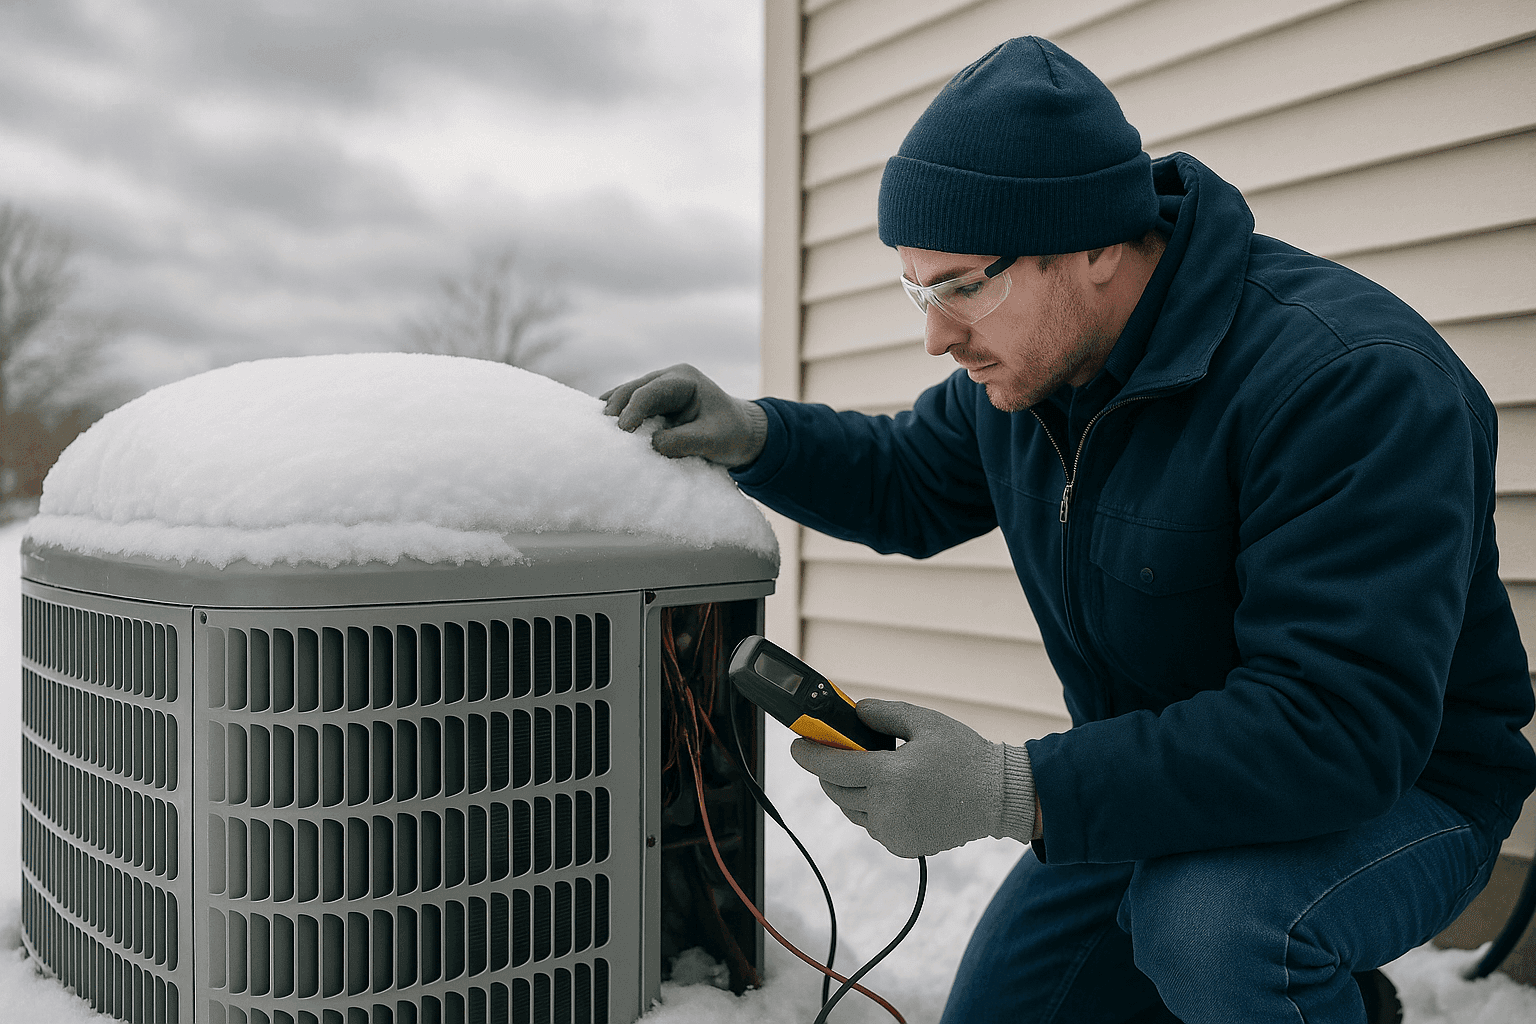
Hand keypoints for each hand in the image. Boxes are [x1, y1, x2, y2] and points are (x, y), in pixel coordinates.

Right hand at [600, 363, 767, 467]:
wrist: (741, 434)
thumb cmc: (731, 434)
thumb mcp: (712, 440)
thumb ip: (683, 441)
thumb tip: (652, 445)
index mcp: (684, 379)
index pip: (651, 391)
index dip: (633, 409)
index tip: (622, 430)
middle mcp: (668, 378)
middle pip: (632, 389)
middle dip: (615, 408)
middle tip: (602, 431)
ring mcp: (658, 389)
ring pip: (626, 396)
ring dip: (612, 412)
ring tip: (596, 430)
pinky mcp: (653, 404)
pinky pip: (629, 406)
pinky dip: (617, 416)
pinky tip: (601, 429)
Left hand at [790, 699, 1036, 857]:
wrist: (998, 797)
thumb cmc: (964, 755)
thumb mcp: (924, 722)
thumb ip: (883, 714)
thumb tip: (853, 714)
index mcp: (891, 775)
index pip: (834, 765)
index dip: (809, 755)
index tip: (796, 746)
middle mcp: (888, 808)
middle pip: (837, 789)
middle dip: (828, 771)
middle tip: (833, 754)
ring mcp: (895, 831)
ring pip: (851, 810)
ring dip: (849, 790)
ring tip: (868, 772)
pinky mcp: (903, 846)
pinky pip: (872, 826)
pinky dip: (871, 809)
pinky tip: (890, 794)